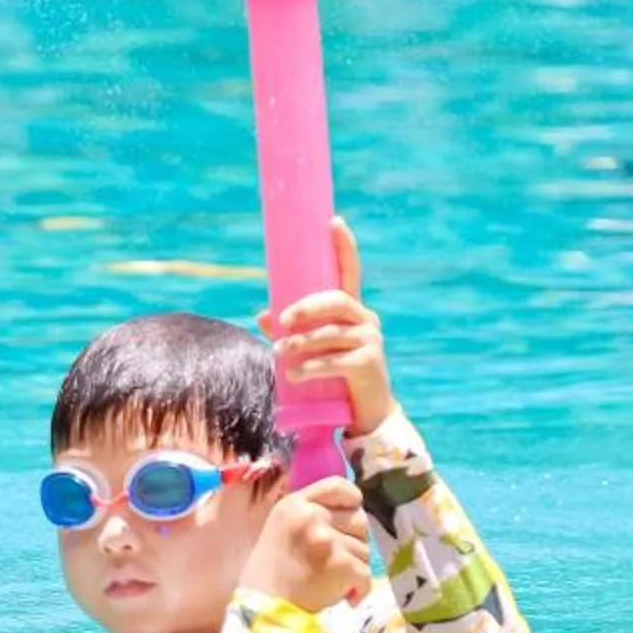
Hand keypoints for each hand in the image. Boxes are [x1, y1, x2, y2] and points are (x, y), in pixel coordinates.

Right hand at [244, 476, 369, 614]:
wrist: (262, 610)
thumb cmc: (269, 574)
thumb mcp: (281, 527)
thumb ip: (309, 514)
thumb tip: (348, 512)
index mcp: (295, 504)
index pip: (338, 485)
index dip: (352, 500)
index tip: (352, 514)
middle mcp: (312, 516)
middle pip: (359, 519)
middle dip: (355, 541)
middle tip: (340, 560)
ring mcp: (327, 539)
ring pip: (364, 549)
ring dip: (355, 567)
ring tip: (335, 581)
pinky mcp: (340, 565)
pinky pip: (365, 573)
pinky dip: (360, 588)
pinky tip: (347, 597)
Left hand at [261, 215, 393, 436]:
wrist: (365, 412)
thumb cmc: (336, 374)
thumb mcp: (314, 348)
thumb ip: (292, 330)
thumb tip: (262, 316)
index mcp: (353, 310)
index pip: (350, 271)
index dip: (344, 246)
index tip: (333, 220)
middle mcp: (366, 319)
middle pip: (337, 300)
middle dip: (307, 307)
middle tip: (282, 320)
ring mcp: (370, 341)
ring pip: (331, 333)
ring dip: (300, 343)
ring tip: (278, 353)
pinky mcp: (368, 364)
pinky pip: (335, 360)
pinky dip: (311, 366)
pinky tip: (295, 373)